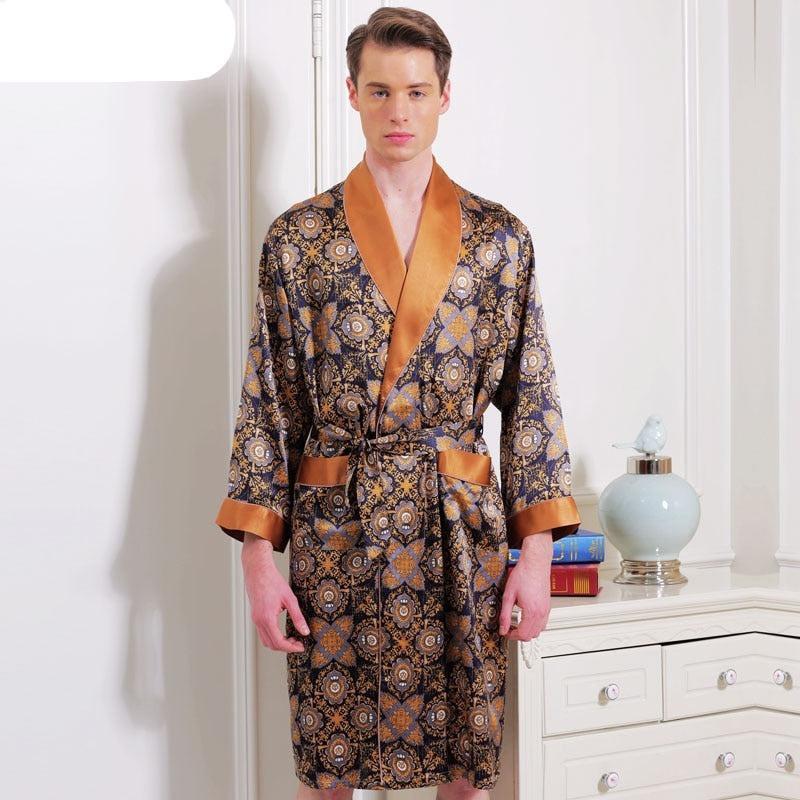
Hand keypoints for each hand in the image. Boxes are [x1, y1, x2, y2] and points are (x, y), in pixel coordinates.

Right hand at [241, 533, 308, 652]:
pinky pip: (262, 632)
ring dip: (278, 643)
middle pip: (271, 644)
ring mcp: (255, 619)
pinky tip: (282, 631)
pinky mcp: (255, 615)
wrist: (258, 570)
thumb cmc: (273, 581)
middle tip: (298, 643)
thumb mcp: (290, 599)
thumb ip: (298, 617)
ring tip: (292, 638)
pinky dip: (272, 636)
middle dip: (285, 647)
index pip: (279, 642)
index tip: (301, 646)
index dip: (291, 647)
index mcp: (267, 618)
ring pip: (265, 640)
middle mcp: (259, 621)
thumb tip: (305, 631)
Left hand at [498, 532, 552, 641]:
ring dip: (528, 631)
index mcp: (532, 612)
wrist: (535, 563)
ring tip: (517, 624)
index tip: (505, 632)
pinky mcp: (548, 606)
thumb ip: (504, 615)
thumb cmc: (523, 575)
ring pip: (539, 631)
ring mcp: (546, 610)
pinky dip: (535, 625)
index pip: (523, 635)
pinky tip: (526, 617)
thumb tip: (502, 628)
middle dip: (519, 635)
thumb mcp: (508, 595)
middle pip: (531, 636)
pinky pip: (543, 623)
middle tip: (509, 629)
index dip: (512, 636)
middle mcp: (542, 613)